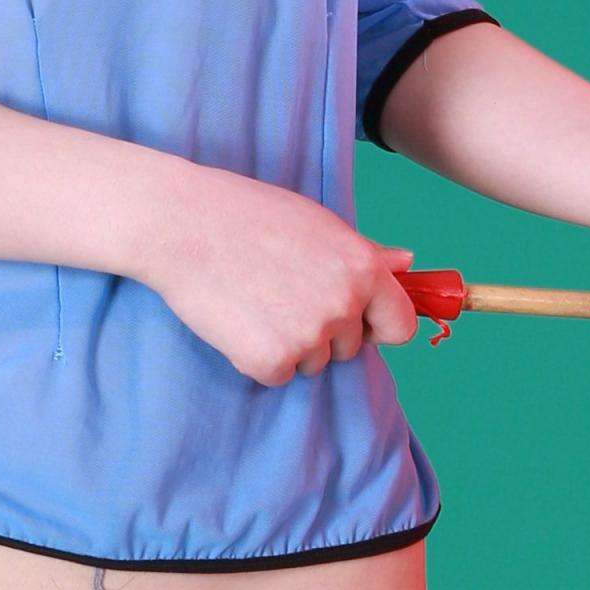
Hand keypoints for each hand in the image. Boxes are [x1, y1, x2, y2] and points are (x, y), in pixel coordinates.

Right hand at [141, 165, 419, 384]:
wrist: (181, 224)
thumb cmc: (247, 215)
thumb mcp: (317, 224)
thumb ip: (364, 252)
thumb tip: (408, 262)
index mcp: (363, 268)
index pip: (401, 325)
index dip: (380, 328)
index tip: (360, 325)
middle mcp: (344, 305)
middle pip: (350, 348)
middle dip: (322, 332)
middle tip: (279, 294)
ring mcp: (309, 336)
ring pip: (312, 362)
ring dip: (288, 344)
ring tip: (254, 300)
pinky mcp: (270, 360)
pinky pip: (277, 374)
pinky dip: (257, 357)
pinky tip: (237, 320)